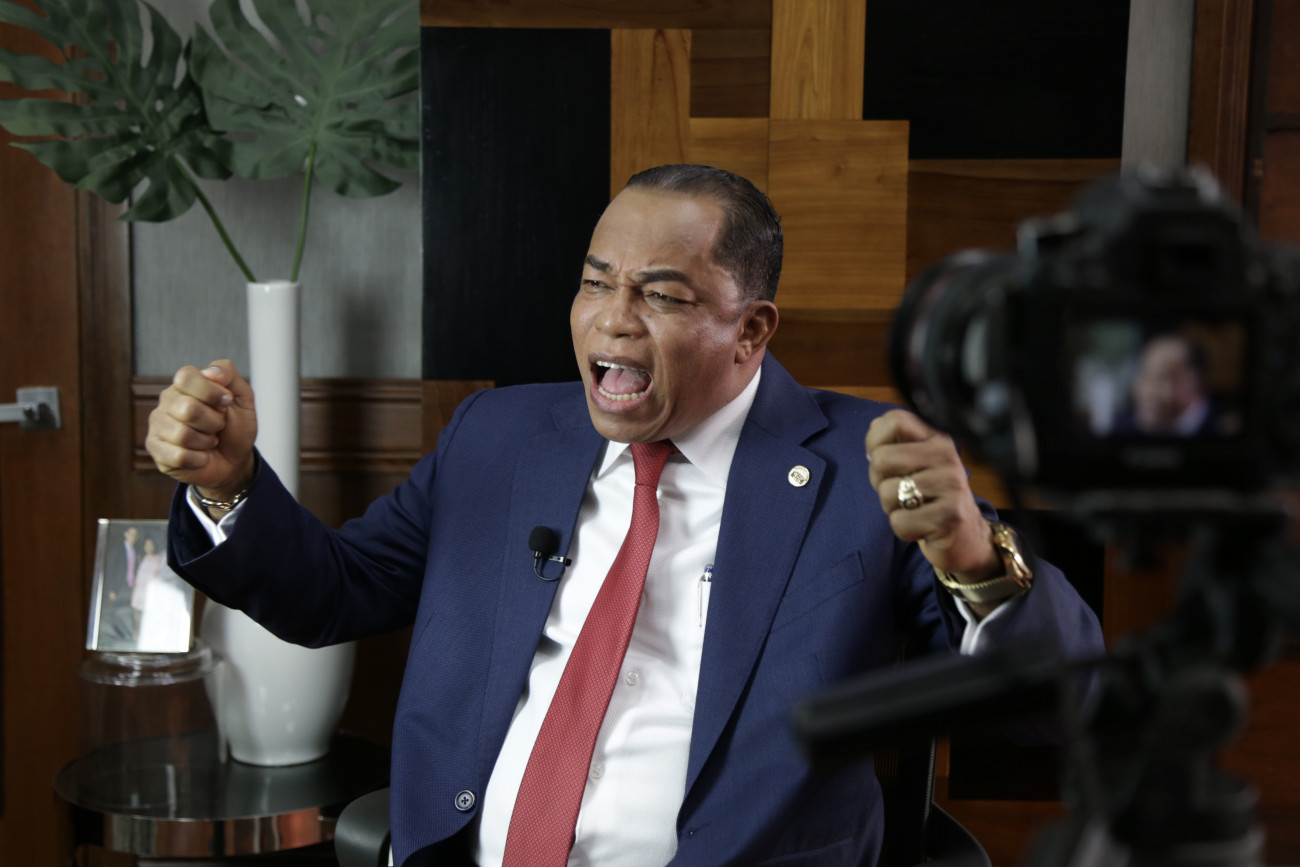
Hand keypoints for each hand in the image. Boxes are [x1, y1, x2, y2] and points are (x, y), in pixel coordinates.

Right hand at [145, 360, 256, 500]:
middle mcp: (166, 401)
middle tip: (218, 426)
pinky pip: (178, 456)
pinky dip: (200, 459)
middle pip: (187, 409)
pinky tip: (202, 456)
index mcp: (185, 384)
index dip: (211, 392)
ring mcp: (158, 425)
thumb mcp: (242, 397)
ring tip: (209, 441)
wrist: (235, 460)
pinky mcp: (155, 449)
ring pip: (182, 435)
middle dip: (214, 422)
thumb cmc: (235, 427)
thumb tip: (211, 372)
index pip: (186, 377)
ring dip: (206, 442)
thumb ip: (228, 374)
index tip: (226, 402)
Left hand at [866, 409, 998, 581]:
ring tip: (914, 510)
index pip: (895, 421)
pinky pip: (899, 522)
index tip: (884, 462)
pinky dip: (904, 530)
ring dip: (892, 508)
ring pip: (886, 492)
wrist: (966, 536)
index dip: (875, 441)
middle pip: (881, 458)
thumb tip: (874, 427)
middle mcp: (947, 456)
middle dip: (879, 481)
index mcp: (937, 438)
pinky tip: (922, 527)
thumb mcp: (916, 464)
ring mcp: (951, 485)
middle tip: (901, 493)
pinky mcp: (950, 517)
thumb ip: (895, 443)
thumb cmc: (930, 498)